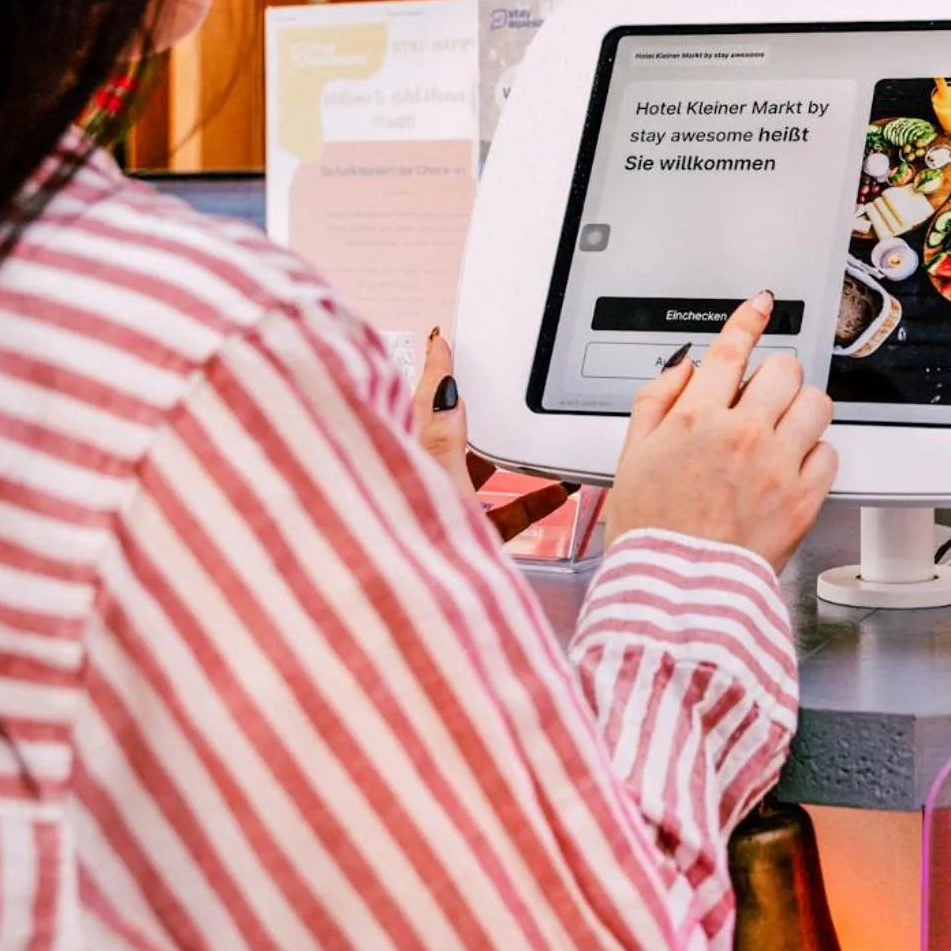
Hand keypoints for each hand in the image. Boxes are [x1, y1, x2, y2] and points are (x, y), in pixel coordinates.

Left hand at [414, 329, 572, 540]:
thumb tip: (444, 388)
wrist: (396, 612)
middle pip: (441, 437)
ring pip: (468, 474)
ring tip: (524, 446)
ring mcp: (435, 512)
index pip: (418, 401)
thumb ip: (441, 438)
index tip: (441, 338)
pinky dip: (524, 502)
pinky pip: (497, 514)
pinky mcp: (457, 542)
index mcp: (403, 458)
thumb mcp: (434, 487)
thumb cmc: (399, 550)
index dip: (432, 367)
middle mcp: (414, 480)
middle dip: (464, 413)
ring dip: (496, 460)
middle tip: (477, 383)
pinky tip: (554, 494)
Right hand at [605, 292, 836, 569]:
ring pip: (816, 404)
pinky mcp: (803, 498)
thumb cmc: (652, 534)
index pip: (731, 349)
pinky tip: (794, 467)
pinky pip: (829, 453)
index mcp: (695, 418)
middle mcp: (741, 433)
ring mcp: (777, 464)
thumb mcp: (631, 458)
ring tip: (786, 429)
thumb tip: (683, 371)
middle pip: (784, 370)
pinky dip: (815, 455)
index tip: (761, 307)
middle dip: (776, 376)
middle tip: (767, 395)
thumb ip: (655, 403)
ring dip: (802, 410)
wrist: (677, 593)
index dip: (749, 320)